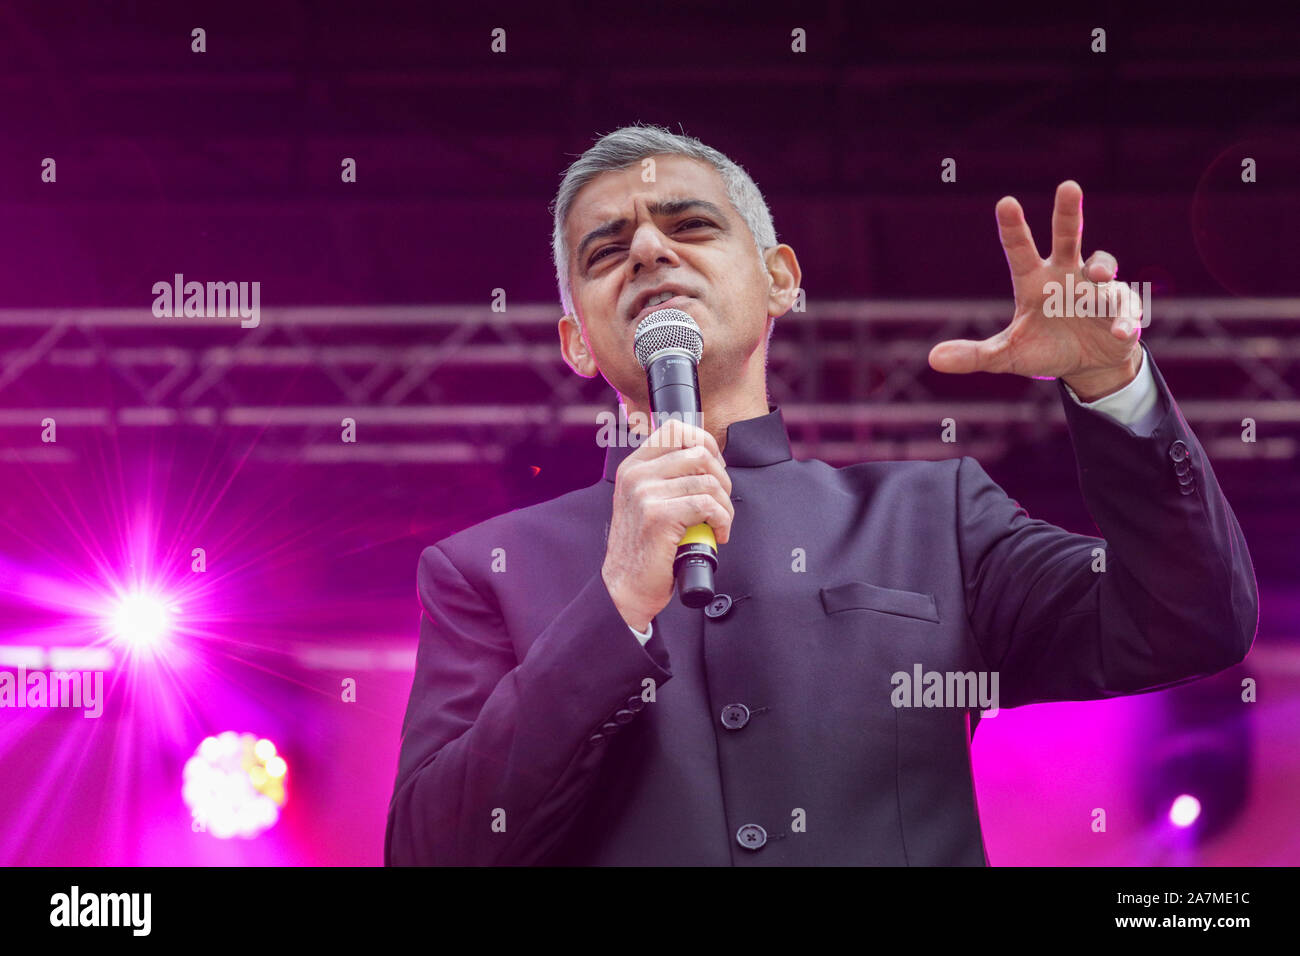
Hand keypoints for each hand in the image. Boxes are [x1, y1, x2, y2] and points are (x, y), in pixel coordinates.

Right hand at [601, 418, 733, 631]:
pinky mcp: (658, 515)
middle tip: (721, 503)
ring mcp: (645, 494)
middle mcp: (637, 475)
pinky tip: (717, 534)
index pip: (676, 429)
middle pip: (699, 453)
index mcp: (634, 466)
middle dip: (722, 479)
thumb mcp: (647, 500)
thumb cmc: (644, 546)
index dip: (705, 442)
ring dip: (725, 506)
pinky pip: (708, 506)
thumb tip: (708, 459)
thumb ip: (666, 477)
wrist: (628, 586)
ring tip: (719, 523)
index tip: (715, 468)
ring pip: (708, 482)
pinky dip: (722, 521)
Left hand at [928, 180, 1142, 400]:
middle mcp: (1066, 275)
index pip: (1020, 250)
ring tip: (1096, 274)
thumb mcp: (1007, 356)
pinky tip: (1120, 331)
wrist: (1087, 365)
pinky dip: (1124, 319)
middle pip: (1067, 236)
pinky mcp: (1121, 309)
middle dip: (1068, 212)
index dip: (1012, 228)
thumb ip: (975, 355)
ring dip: (1101, 266)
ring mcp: (1096, 289)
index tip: (1005, 202)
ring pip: (1102, 265)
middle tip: (1068, 186)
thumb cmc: (1044, 349)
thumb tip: (933, 359)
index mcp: (1035, 282)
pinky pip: (1124, 309)